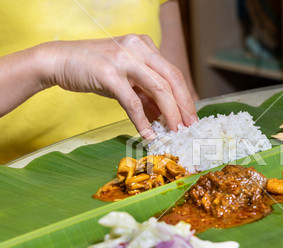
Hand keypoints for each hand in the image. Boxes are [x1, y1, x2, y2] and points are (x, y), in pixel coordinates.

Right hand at [41, 34, 197, 138]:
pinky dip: (142, 121)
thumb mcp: (126, 79)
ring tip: (175, 132)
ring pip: (158, 89)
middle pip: (172, 79)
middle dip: (184, 106)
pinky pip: (132, 102)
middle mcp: (138, 48)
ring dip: (169, 114)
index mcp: (145, 46)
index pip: (173, 73)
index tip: (192, 118)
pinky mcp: (109, 73)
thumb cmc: (94, 70)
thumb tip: (164, 117)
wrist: (58, 60)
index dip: (186, 97)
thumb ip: (146, 94)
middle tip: (190, 128)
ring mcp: (124, 59)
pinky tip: (148, 134)